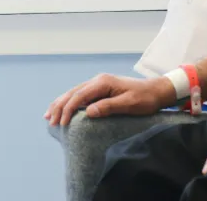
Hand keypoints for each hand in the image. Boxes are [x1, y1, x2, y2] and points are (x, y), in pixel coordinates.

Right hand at [44, 74, 175, 126]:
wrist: (157, 91)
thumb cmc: (145, 99)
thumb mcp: (129, 104)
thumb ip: (108, 107)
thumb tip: (88, 112)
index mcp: (104, 82)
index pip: (79, 96)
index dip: (68, 110)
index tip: (62, 125)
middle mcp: (99, 80)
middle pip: (73, 93)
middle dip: (60, 106)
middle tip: (50, 122)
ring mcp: (100, 83)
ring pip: (75, 92)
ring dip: (61, 103)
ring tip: (49, 116)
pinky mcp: (102, 89)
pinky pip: (81, 95)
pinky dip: (70, 102)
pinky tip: (64, 109)